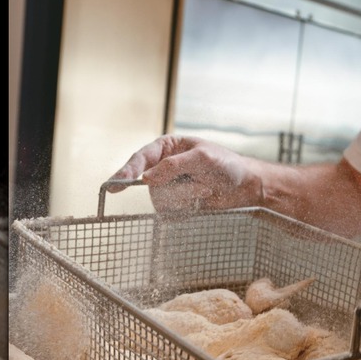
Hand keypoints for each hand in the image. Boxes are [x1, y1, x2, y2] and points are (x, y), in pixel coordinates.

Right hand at [109, 135, 263, 211]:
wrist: (245, 186)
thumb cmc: (227, 165)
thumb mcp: (203, 158)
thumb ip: (174, 165)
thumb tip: (147, 177)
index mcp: (166, 147)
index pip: (141, 158)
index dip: (126, 171)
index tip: (115, 185)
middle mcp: (163, 167)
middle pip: (151, 185)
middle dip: (179, 188)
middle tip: (203, 185)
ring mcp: (169, 187)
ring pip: (161, 200)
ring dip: (188, 197)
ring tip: (206, 189)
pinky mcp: (177, 204)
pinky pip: (171, 212)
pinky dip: (189, 207)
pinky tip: (203, 198)